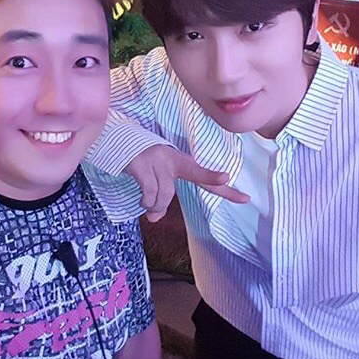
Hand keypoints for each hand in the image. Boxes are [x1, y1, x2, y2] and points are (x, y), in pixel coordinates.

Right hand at [124, 145, 249, 221]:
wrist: (115, 140)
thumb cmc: (139, 161)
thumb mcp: (154, 177)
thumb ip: (159, 198)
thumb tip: (154, 218)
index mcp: (178, 162)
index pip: (202, 176)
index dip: (219, 184)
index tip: (244, 197)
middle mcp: (172, 160)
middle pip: (196, 173)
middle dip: (212, 178)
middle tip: (228, 180)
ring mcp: (157, 161)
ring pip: (165, 195)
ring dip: (156, 206)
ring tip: (148, 207)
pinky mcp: (142, 166)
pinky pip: (149, 193)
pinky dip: (146, 202)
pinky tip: (142, 201)